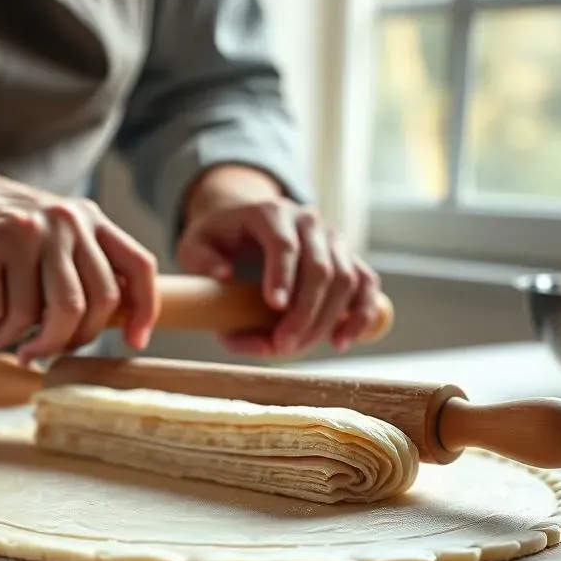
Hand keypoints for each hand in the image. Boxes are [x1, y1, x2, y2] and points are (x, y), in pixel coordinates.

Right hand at [0, 157, 159, 362]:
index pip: (137, 266)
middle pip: (86, 307)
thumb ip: (77, 265)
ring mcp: (21, 233)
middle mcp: (60, 221)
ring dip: (6, 338)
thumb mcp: (45, 231)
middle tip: (34, 351)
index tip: (135, 341)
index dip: (144, 310)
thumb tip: (110, 323)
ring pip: (34, 318)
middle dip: (61, 342)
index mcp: (85, 218)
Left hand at [177, 165, 379, 357]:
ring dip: (325, 321)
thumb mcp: (195, 244)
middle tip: (282, 345)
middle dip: (303, 312)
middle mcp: (308, 221)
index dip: (282, 276)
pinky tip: (340, 342)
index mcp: (270, 213)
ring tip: (297, 347)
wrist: (245, 222)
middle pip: (320, 268)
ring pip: (345, 280)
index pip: (284, 244)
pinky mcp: (347, 259)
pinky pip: (366, 286)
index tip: (274, 307)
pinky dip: (359, 316)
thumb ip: (201, 260)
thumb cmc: (218, 239)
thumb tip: (224, 276)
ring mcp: (333, 239)